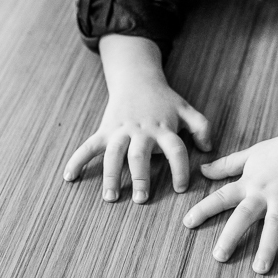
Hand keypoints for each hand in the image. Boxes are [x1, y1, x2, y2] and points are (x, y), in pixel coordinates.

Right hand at [63, 81, 211, 203]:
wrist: (137, 78)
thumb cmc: (164, 100)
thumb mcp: (186, 108)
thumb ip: (202, 126)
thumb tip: (208, 149)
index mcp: (164, 128)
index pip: (175, 149)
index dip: (180, 168)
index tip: (180, 188)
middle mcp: (141, 131)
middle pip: (139, 154)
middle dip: (140, 176)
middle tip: (141, 198)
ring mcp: (121, 131)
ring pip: (113, 153)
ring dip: (110, 175)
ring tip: (110, 197)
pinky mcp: (105, 130)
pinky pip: (88, 146)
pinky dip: (77, 160)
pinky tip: (69, 177)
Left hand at [182, 132, 277, 273]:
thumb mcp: (249, 155)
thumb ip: (226, 166)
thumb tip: (202, 170)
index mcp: (249, 183)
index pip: (222, 197)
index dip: (204, 209)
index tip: (187, 224)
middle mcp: (264, 193)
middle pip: (244, 215)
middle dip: (231, 235)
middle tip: (219, 256)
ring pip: (274, 224)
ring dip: (267, 247)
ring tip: (259, 268)